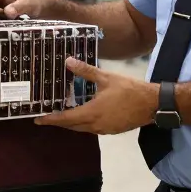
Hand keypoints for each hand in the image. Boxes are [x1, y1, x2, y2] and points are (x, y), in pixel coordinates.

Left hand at [36, 58, 157, 134]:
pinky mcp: (113, 130)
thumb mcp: (106, 78)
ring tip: (62, 115)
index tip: (38, 120)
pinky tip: (84, 115)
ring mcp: (105, 129)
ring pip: (83, 129)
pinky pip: (93, 129)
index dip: (51, 119)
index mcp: (92, 113)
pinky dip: (84, 124)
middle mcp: (96, 125)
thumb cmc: (129, 90)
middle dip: (59, 122)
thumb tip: (68, 61)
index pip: (66, 119)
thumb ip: (86, 71)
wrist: (152, 104)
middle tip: (47, 116)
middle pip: (72, 126)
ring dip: (72, 123)